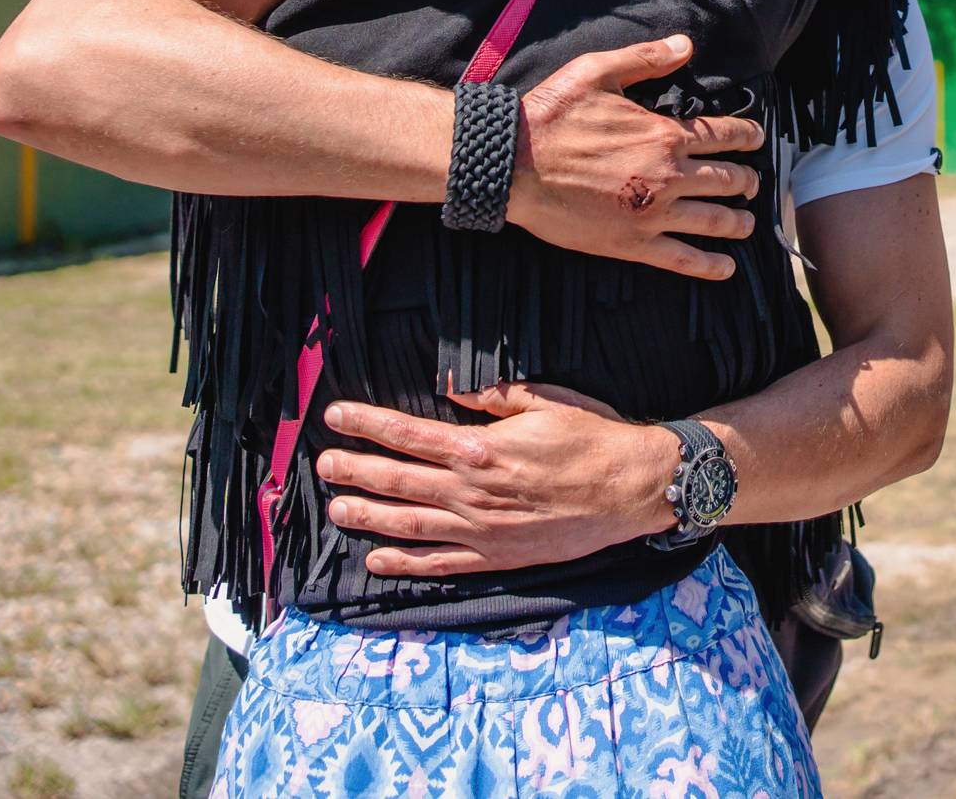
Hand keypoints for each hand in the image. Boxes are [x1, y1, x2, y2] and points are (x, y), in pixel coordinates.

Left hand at [316, 383, 680, 578]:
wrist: (631, 487)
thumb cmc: (593, 437)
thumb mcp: (546, 400)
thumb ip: (494, 397)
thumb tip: (452, 391)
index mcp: (481, 447)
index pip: (407, 433)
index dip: (365, 423)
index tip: (335, 416)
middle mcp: (472, 491)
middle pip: (396, 480)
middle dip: (354, 469)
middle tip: (323, 464)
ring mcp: (481, 529)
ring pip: (407, 524)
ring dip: (366, 515)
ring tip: (336, 508)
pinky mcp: (496, 556)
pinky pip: (438, 563)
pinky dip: (403, 563)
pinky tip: (376, 558)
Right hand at [507, 35, 764, 278]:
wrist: (513, 163)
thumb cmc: (551, 115)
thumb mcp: (598, 71)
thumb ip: (646, 59)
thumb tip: (686, 45)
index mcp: (664, 134)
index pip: (723, 135)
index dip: (747, 136)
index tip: (757, 139)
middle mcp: (668, 175)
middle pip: (727, 179)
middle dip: (746, 182)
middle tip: (752, 185)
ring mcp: (653, 212)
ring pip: (714, 220)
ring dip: (737, 222)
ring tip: (746, 224)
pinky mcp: (633, 243)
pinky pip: (682, 259)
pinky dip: (710, 266)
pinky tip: (726, 269)